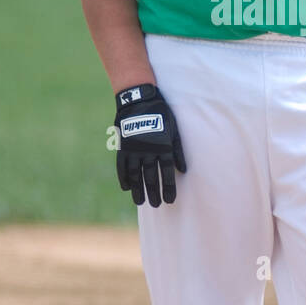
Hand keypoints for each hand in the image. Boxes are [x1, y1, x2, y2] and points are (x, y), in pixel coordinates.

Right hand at [114, 83, 186, 207]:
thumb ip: (177, 150)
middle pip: (151, 176)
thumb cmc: (161, 114)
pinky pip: (122, 166)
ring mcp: (134, 149)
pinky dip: (124, 178)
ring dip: (138, 190)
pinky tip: (126, 188)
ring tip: (140, 202)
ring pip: (135, 174)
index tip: (170, 200)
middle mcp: (148, 151)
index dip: (168, 188)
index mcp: (163, 147)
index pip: (167, 173)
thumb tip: (183, 170)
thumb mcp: (174, 130)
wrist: (139, 99)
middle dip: (154, 192)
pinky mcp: (123, 146)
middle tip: (156, 205)